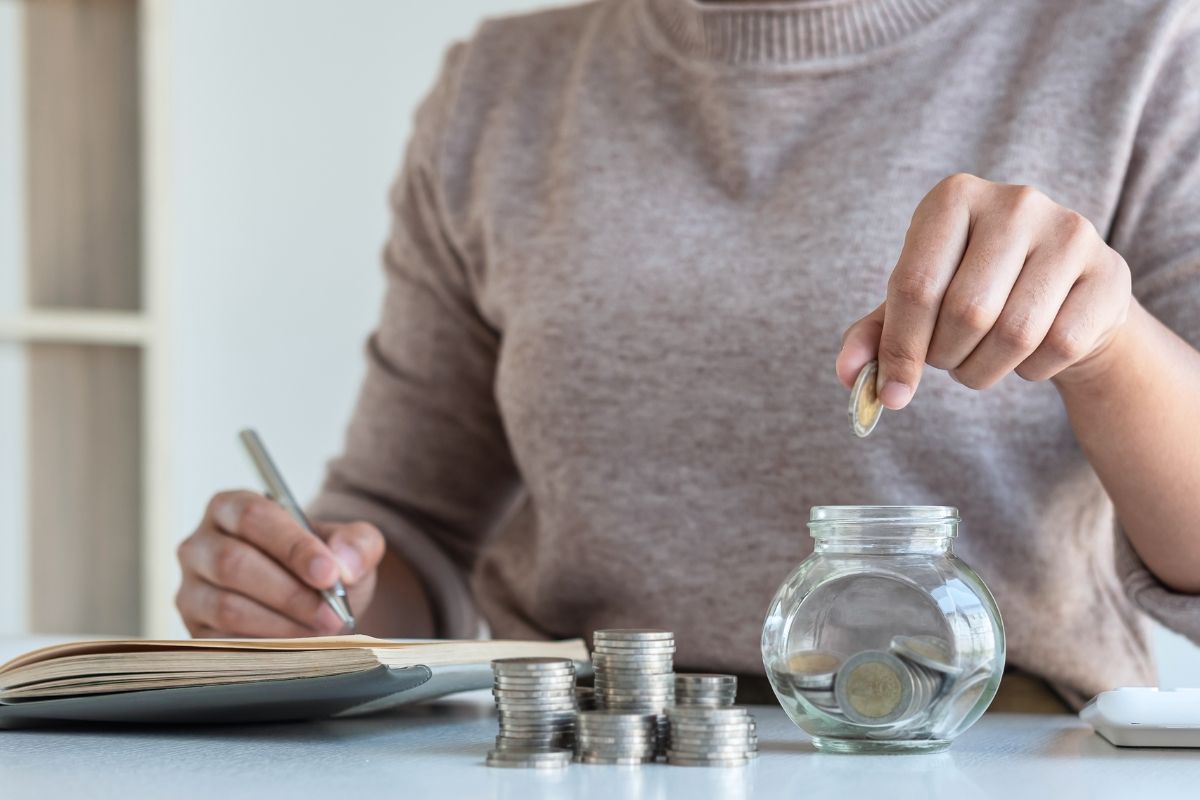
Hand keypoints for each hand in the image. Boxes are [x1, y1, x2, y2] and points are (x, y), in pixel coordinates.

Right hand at [176, 490, 385, 637]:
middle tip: (332, 613)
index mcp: (231, 507)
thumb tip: (343, 563)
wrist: (311, 600)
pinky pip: (223, 642)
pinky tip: (297, 646)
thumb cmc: (320, 564)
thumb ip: (356, 542)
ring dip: (281, 624)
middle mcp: (200, 545)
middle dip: (290, 592)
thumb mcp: (347, 545)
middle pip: (233, 563)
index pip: (253, 517)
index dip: (292, 546)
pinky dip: (265, 647)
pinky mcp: (195, 629)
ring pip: (226, 607)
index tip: (330, 574)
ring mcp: (192, 589)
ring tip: (321, 630)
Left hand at [837, 173, 1132, 406]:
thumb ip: (875, 335)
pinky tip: (1026, 355)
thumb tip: (849, 375)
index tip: (892, 393)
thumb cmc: (970, 291)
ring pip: (1015, 334)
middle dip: (945, 357)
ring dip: (984, 369)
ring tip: (978, 361)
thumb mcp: (916, 303)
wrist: (1062, 293)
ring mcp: (1070, 232)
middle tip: (945, 360)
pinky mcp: (1109, 272)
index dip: (900, 349)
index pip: (915, 284)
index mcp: (953, 197)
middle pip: (966, 311)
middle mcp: (1015, 202)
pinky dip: (1032, 371)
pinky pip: (1059, 346)